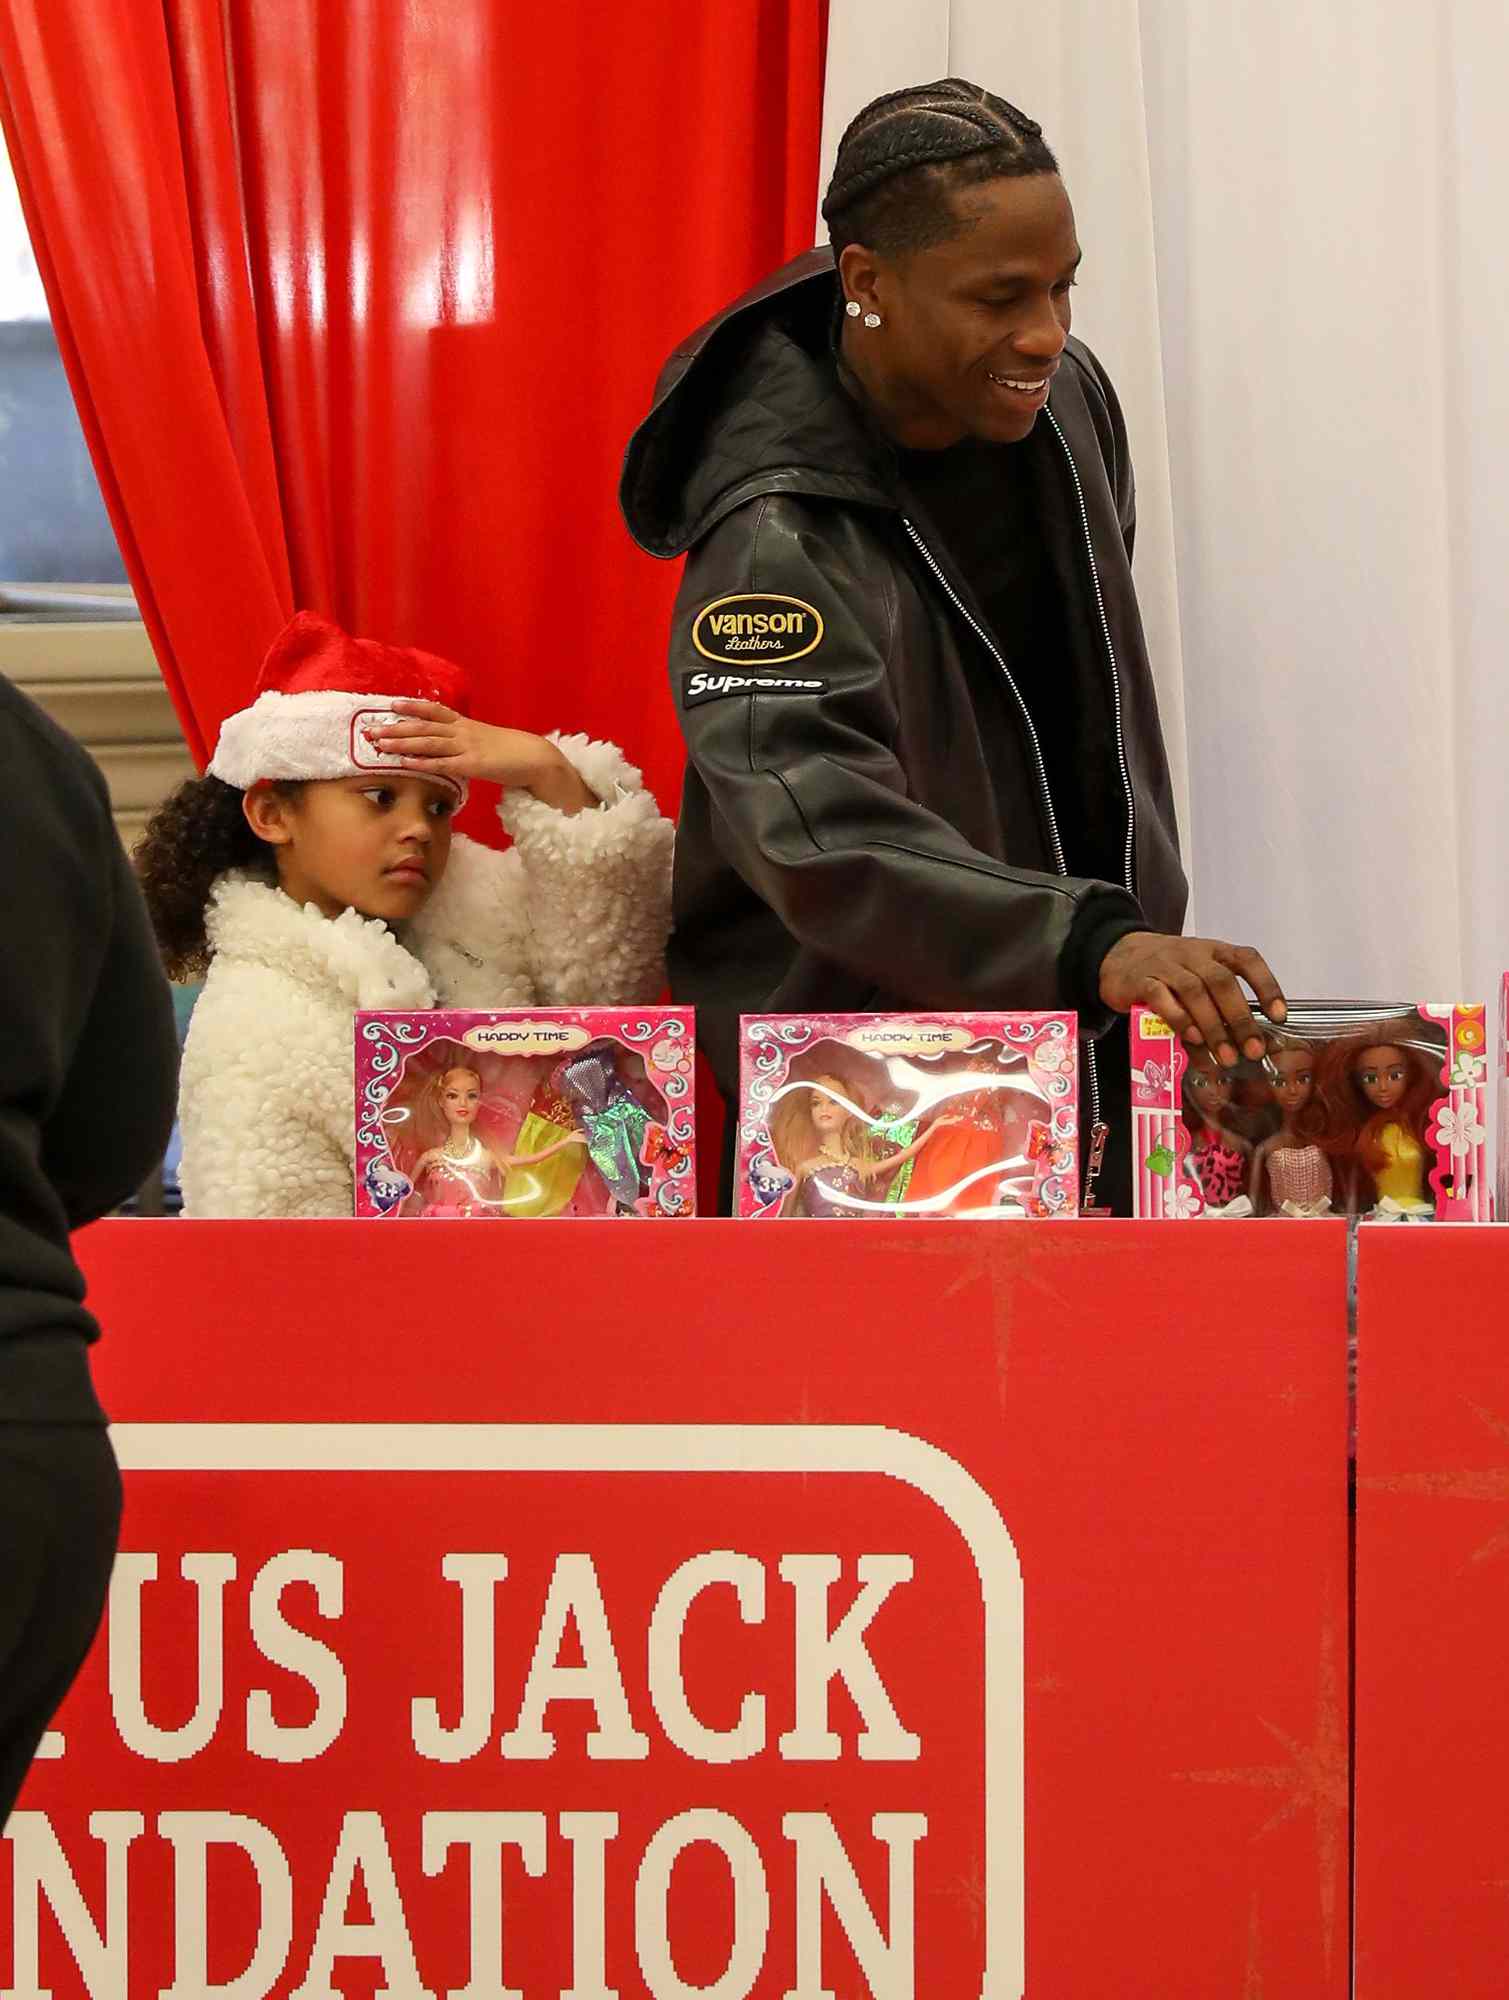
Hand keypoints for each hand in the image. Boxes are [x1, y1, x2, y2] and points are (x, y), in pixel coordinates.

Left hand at [365, 701, 594, 812]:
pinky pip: (442, 763)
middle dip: (395, 728)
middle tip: (370, 730)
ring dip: (401, 743)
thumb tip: (449, 747)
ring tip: (379, 745)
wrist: (535, 758)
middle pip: (423, 726)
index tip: (390, 705)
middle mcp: (462, 732)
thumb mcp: (485, 741)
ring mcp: (467, 747)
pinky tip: (404, 762)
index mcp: (465, 725)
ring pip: (428, 742)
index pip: (434, 711)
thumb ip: (466, 741)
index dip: (412, 707)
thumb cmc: (511, 753)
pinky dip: (422, 762)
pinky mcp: (473, 764)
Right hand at [1098, 931, 1285, 1065]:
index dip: (1266, 986)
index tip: (1279, 1016)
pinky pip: (1161, 997)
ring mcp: (1165, 965)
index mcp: (1213, 951)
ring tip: (1225, 1055)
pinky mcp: (1140, 981)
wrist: (1118, 955)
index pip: (1247, 960)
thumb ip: (1216, 1007)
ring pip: (1193, 991)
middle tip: (1253, 1049)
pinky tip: (1192, 1037)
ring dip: (1213, 1026)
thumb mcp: (1196, 979)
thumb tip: (1239, 1047)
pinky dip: (1179, 1018)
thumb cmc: (1167, 971)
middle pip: (1221, 981)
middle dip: (1240, 1018)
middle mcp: (1192, 954)